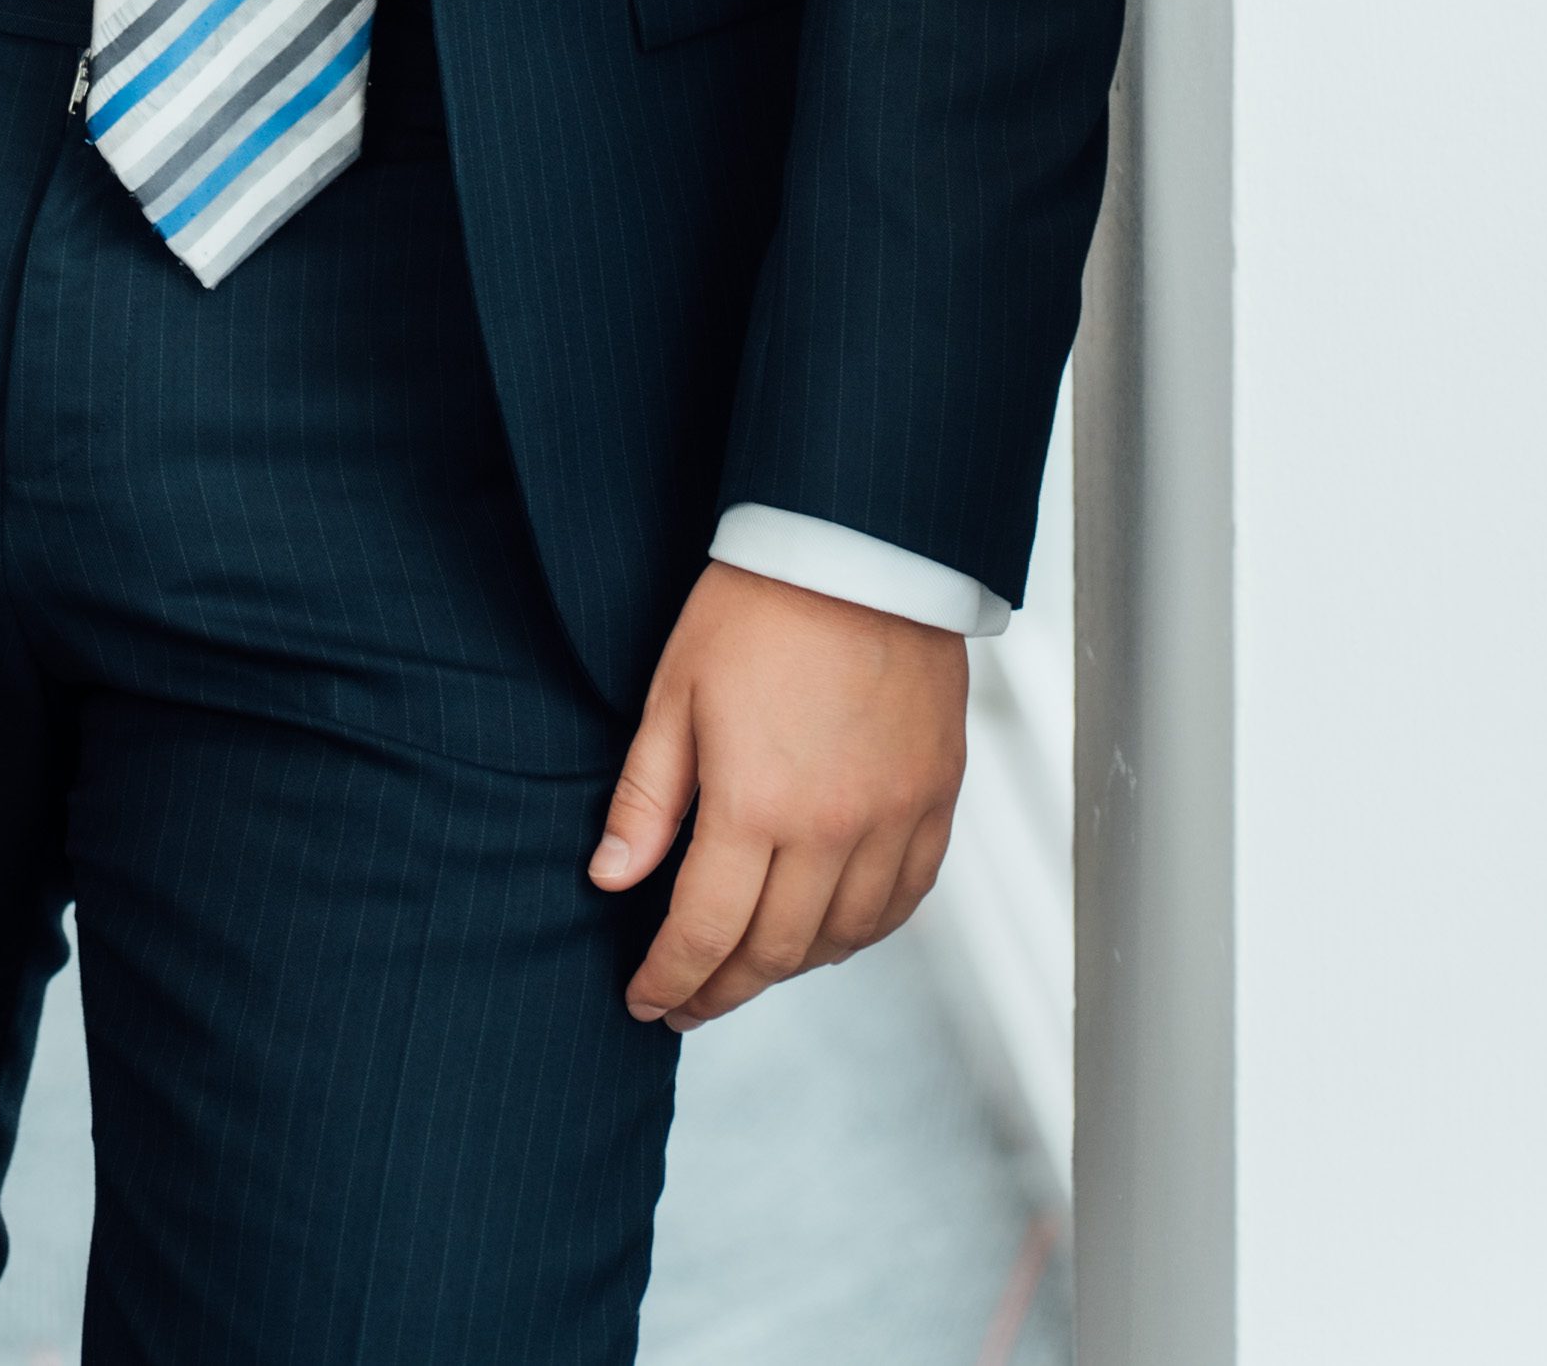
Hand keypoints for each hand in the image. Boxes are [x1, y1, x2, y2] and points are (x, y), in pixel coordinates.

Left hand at [589, 564, 967, 1027]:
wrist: (859, 547)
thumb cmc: (759, 607)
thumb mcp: (675, 694)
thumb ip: (647, 798)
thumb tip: (610, 877)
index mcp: (756, 805)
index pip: (705, 931)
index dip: (670, 978)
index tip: (645, 999)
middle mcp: (831, 830)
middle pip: (773, 951)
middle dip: (722, 988)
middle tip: (689, 1000)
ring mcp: (892, 819)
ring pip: (842, 938)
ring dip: (789, 966)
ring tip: (749, 965)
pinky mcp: (936, 799)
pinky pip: (904, 899)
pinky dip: (863, 930)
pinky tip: (832, 930)